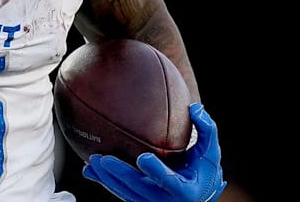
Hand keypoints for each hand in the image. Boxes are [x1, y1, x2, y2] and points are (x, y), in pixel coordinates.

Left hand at [83, 103, 226, 201]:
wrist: (199, 193)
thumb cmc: (204, 167)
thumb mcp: (210, 150)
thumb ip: (206, 128)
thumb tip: (195, 107)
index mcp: (186, 190)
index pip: (170, 182)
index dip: (156, 171)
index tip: (143, 157)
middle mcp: (167, 201)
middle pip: (140, 189)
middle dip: (121, 174)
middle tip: (104, 159)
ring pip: (126, 193)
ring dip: (108, 179)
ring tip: (92, 162)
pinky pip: (120, 193)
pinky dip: (105, 182)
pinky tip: (89, 170)